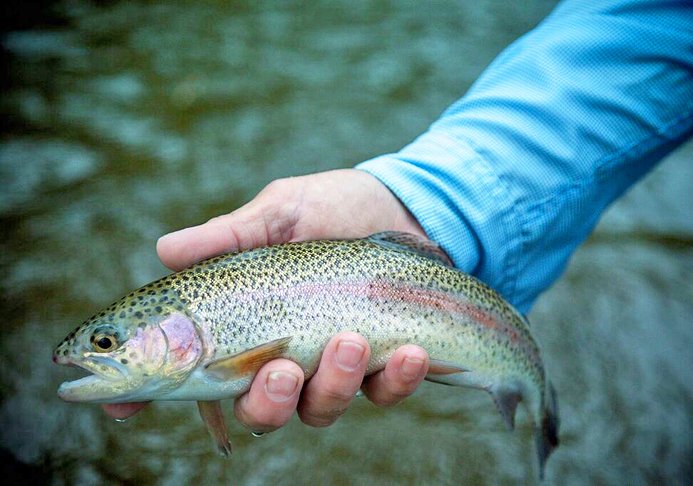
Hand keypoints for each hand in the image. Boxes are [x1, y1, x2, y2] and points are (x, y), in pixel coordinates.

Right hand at [103, 169, 430, 431]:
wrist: (407, 208)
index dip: (148, 393)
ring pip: (318, 409)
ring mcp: (331, 366)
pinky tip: (411, 351)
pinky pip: (384, 393)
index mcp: (245, 323)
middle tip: (281, 368)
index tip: (124, 404)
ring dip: (333, 383)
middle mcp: (281, 354)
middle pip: (257, 410)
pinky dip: (395, 379)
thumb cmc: (334, 207)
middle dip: (266, 402)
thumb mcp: (281, 212)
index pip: (187, 367)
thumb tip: (165, 249)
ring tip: (352, 340)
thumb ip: (231, 236)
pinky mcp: (382, 367)